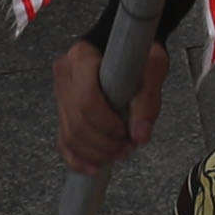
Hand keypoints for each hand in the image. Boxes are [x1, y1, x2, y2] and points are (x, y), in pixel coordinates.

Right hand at [51, 36, 163, 177]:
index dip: (107, 125)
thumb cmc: (140, 53)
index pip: (86, 101)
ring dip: (95, 153)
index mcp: (81, 57)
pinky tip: (94, 168)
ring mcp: (60, 93)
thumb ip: (148, 99)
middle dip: (103, 143)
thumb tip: (140, 136)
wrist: (128, 46)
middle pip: (77, 123)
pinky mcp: (63, 110)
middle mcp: (64, 74)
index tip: (127, 133)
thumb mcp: (153, 67)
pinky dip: (77, 159)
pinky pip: (63, 141)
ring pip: (70, 135)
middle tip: (128, 148)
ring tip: (120, 153)